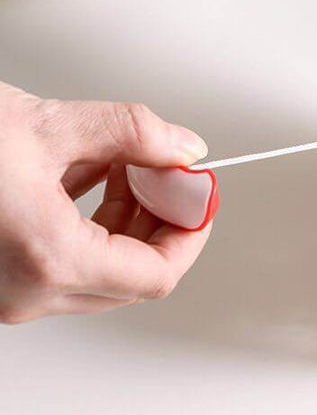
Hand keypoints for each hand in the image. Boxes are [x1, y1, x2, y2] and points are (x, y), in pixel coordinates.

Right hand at [0, 81, 211, 322]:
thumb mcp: (47, 123)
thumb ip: (133, 134)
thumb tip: (182, 148)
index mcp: (45, 259)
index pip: (157, 274)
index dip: (190, 233)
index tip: (200, 198)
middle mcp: (25, 291)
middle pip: (134, 275)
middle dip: (162, 221)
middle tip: (170, 175)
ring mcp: (8, 292)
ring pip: (103, 270)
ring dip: (129, 218)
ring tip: (128, 165)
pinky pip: (68, 262)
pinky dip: (93, 223)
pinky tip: (93, 176)